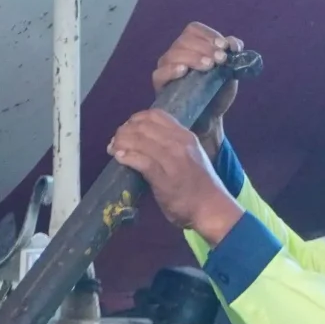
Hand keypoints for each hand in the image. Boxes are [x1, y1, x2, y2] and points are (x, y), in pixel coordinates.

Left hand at [108, 111, 243, 243]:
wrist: (211, 208)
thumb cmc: (199, 186)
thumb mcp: (190, 156)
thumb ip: (173, 147)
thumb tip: (148, 143)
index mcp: (185, 135)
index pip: (155, 115)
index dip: (136, 118)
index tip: (127, 129)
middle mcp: (179, 142)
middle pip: (143, 125)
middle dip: (124, 131)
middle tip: (115, 142)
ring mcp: (172, 158)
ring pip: (138, 140)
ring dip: (120, 143)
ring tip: (113, 149)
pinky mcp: (163, 176)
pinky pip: (140, 160)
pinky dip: (126, 157)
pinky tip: (119, 159)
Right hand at [152, 22, 242, 148]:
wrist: (209, 120)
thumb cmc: (217, 93)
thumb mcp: (230, 73)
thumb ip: (234, 56)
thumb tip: (234, 44)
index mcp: (193, 46)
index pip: (194, 29)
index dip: (209, 35)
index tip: (224, 46)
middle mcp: (177, 53)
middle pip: (185, 40)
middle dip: (205, 47)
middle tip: (220, 59)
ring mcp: (167, 68)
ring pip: (173, 54)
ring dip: (193, 57)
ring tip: (208, 67)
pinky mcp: (160, 85)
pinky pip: (160, 73)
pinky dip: (172, 69)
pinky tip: (184, 71)